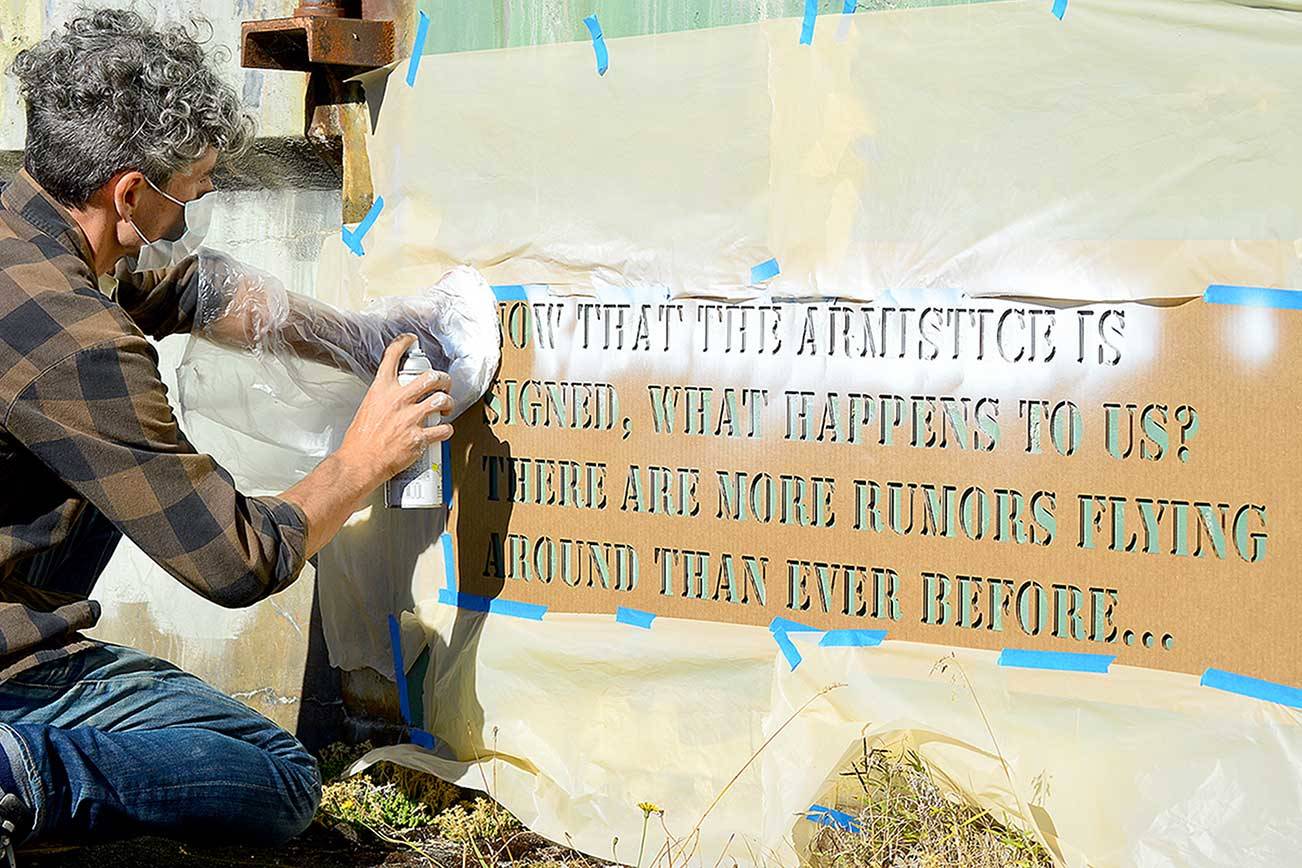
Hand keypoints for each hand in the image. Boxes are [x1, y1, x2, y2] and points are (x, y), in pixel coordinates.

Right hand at [336, 334, 454, 486]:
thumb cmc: (360, 440)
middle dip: (443, 379)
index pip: (392, 357)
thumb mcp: (367, 407)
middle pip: (431, 377)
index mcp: (382, 390)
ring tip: (446, 407)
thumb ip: (383, 398)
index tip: (410, 340)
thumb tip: (393, 396)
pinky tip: (443, 431)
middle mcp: (398, 400)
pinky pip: (443, 429)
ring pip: (441, 399)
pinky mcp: (419, 437)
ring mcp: (410, 418)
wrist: (359, 462)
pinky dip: (447, 430)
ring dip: (448, 403)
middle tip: (444, 384)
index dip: (404, 343)